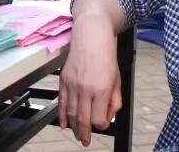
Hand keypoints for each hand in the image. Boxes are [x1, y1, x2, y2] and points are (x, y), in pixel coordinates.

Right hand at [58, 16, 122, 145]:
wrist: (91, 36)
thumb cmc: (106, 56)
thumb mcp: (117, 80)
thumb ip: (114, 101)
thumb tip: (108, 116)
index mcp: (101, 89)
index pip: (99, 118)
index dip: (101, 125)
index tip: (103, 124)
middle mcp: (85, 88)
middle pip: (82, 119)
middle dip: (84, 134)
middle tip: (85, 142)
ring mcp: (72, 84)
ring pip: (70, 112)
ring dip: (73, 127)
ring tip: (77, 135)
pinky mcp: (63, 80)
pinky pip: (61, 101)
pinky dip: (61, 114)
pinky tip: (63, 124)